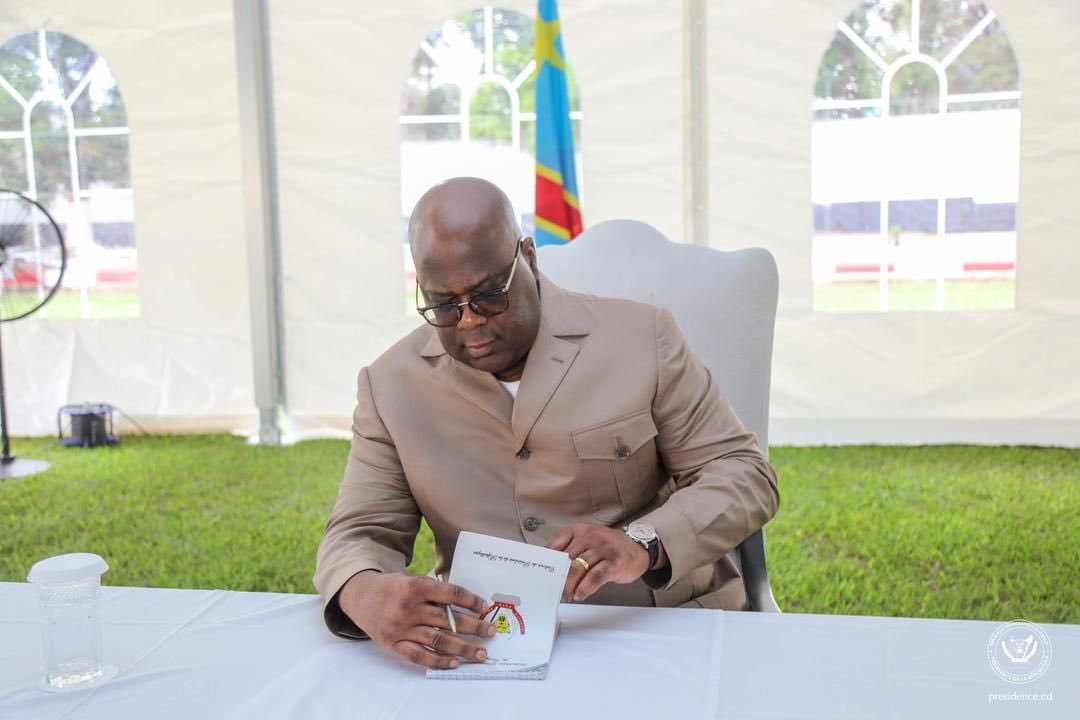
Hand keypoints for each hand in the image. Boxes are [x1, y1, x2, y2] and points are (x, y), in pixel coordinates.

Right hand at [338, 571, 495, 668]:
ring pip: (438, 640)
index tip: (485, 607)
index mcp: (415, 587)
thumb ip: (434, 590)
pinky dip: (438, 661)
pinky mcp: (394, 644)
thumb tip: (465, 604)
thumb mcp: (412, 579)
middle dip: (473, 626)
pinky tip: (454, 662)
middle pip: (448, 620)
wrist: (360, 596)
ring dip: (462, 648)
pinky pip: (419, 656)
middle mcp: (408, 609)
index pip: (450, 594)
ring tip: (480, 653)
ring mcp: (401, 628)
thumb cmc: (393, 587)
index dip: (470, 600)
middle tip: (490, 632)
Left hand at [546, 523, 649, 602]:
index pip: (557, 544)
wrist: (638, 549)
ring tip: (565, 595)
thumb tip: (550, 567)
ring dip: (569, 584)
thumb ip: (570, 550)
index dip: (547, 561)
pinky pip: (596, 576)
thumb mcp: (587, 541)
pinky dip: (586, 587)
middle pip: (566, 559)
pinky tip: (580, 594)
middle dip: (558, 577)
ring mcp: (602, 549)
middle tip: (552, 590)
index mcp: (579, 530)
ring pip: (579, 568)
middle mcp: (590, 537)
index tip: (541, 574)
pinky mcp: (614, 562)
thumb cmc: (608, 548)